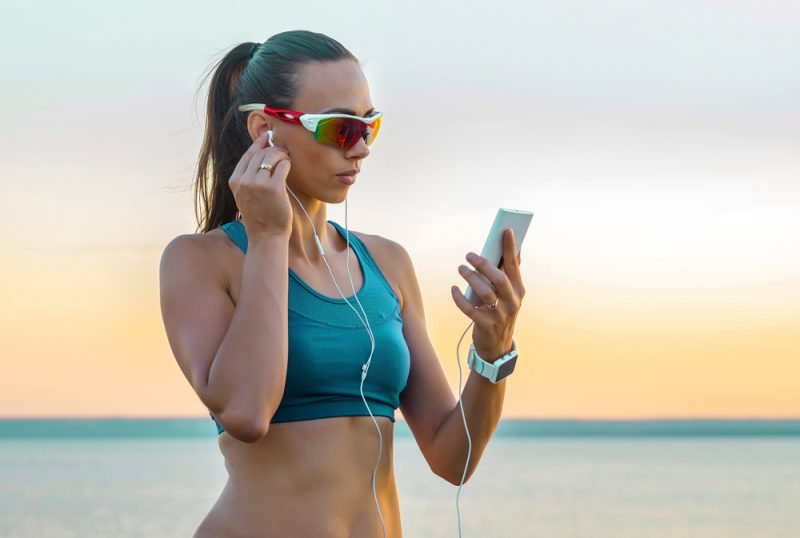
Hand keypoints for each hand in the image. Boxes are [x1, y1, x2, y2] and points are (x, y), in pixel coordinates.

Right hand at [228, 130, 292, 238]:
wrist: (266, 236)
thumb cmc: (260, 215)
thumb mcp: (245, 194)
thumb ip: (249, 176)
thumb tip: (262, 152)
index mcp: (235, 180)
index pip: (248, 154)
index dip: (259, 143)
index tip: (267, 136)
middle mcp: (244, 180)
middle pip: (261, 153)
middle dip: (274, 150)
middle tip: (284, 153)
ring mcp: (258, 184)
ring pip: (272, 157)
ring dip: (282, 155)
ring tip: (287, 160)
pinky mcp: (274, 188)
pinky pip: (283, 166)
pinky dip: (287, 164)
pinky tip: (289, 168)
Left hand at [451, 228, 524, 361]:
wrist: (497, 346)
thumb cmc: (500, 312)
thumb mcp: (508, 295)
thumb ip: (508, 274)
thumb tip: (511, 248)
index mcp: (518, 290)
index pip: (514, 266)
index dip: (510, 247)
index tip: (506, 230)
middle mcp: (512, 302)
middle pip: (499, 279)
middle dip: (484, 264)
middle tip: (469, 255)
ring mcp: (500, 315)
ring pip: (484, 292)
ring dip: (470, 278)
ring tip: (461, 269)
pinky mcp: (486, 326)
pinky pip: (470, 309)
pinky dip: (460, 298)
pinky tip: (454, 289)